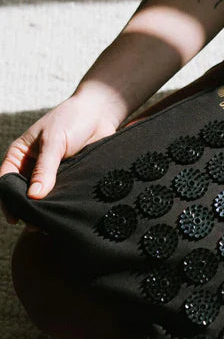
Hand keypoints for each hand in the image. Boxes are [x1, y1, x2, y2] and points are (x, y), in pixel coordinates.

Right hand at [0, 94, 119, 224]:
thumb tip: (34, 195)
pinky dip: (64, 204)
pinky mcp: (72, 176)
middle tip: (35, 225)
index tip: (14, 217)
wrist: (100, 112)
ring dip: (48, 209)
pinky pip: (65, 193)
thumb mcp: (53, 141)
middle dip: (28, 209)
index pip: (6, 181)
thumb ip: (45, 168)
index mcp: (20, 155)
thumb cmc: (71, 120)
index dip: (8, 199)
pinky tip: (67, 214)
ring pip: (46, 196)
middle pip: (25, 192)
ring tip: (51, 224)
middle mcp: (34, 166)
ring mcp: (53, 173)